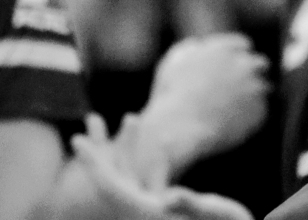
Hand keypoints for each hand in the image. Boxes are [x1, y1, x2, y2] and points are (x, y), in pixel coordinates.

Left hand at [61, 115, 252, 219]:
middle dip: (101, 149)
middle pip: (113, 176)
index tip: (76, 140)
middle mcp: (142, 211)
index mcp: (145, 212)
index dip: (93, 162)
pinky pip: (143, 177)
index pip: (109, 184)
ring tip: (130, 116)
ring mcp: (150, 208)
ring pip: (128, 173)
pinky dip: (142, 156)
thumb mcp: (212, 214)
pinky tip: (152, 139)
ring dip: (124, 146)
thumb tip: (169, 197)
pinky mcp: (162, 206)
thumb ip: (188, 204)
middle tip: (89, 122)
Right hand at [137, 34, 270, 178]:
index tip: (229, 70)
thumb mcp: (176, 61)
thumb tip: (204, 45)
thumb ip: (195, 47)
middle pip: (259, 64)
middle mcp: (246, 63)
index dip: (236, 58)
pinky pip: (259, 111)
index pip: (243, 46)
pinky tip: (229, 124)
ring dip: (251, 96)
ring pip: (262, 88)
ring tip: (229, 111)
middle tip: (236, 89)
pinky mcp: (260, 110)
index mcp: (227, 48)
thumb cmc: (172, 95)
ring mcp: (256, 87)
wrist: (178, 128)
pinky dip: (248, 117)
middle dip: (250, 74)